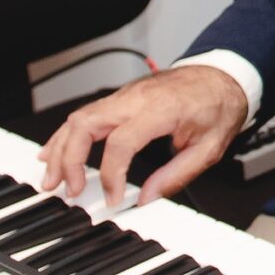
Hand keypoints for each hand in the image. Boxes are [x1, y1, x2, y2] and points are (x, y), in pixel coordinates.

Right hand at [37, 65, 247, 206]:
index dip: (111, 175)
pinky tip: (53, 152)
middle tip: (68, 190)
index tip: (112, 199)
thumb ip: (176, 175)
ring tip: (51, 179)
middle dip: (69, 160)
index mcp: (160, 110)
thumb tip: (146, 199)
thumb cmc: (217, 106)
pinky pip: (84, 114)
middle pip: (86, 124)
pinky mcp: (120, 98)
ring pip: (79, 118)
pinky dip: (66, 134)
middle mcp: (136, 98)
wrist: (223, 75)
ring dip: (60, 149)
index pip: (121, 142)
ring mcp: (125, 95)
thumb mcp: (209, 148)